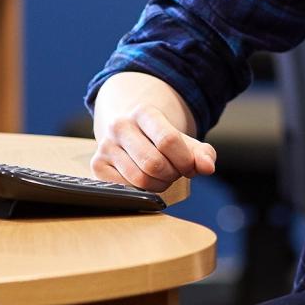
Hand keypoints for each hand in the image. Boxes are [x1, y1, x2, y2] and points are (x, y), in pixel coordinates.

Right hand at [90, 99, 217, 191]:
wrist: (130, 132)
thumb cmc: (161, 140)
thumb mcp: (184, 141)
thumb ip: (202, 153)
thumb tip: (208, 168)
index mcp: (144, 112)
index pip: (168, 140)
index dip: (185, 161)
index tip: (189, 166)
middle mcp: (121, 125)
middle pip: (154, 163)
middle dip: (171, 174)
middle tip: (174, 173)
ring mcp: (106, 145)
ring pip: (139, 179)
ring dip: (158, 185)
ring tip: (161, 177)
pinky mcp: (97, 165)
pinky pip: (125, 189)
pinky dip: (141, 191)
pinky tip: (145, 181)